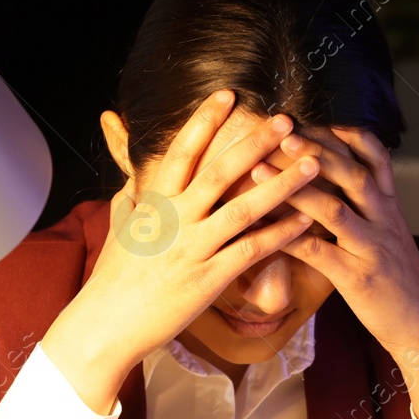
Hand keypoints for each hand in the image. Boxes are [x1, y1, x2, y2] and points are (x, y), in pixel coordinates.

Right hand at [42, 91, 319, 412]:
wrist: (106, 324)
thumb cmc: (112, 279)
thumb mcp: (117, 228)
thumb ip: (131, 198)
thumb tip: (133, 177)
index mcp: (153, 201)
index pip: (182, 151)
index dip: (205, 120)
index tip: (229, 94)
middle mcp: (175, 219)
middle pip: (221, 171)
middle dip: (256, 142)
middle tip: (287, 120)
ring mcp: (192, 249)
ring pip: (244, 208)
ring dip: (282, 184)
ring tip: (312, 165)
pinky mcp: (208, 279)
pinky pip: (251, 251)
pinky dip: (279, 234)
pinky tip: (305, 221)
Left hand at [257, 127, 418, 418]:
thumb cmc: (400, 281)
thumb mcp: (391, 234)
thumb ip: (370, 206)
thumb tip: (338, 180)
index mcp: (390, 206)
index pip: (373, 155)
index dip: (343, 133)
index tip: (312, 115)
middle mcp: (384, 219)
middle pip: (352, 173)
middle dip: (317, 149)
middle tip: (283, 131)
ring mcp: (371, 248)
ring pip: (335, 209)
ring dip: (297, 186)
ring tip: (263, 168)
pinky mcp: (358, 278)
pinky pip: (321, 253)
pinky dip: (291, 238)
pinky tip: (264, 230)